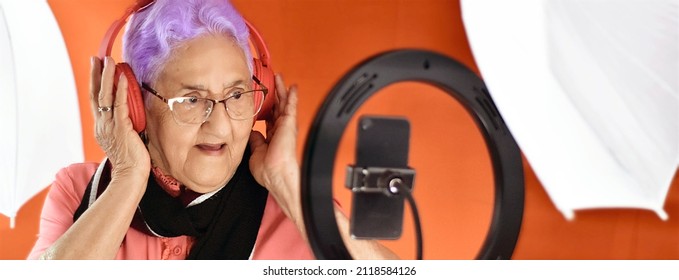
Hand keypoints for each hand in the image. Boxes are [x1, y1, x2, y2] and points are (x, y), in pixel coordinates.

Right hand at [89, 56, 149, 180]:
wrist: (131, 175)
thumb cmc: (131, 159)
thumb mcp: (124, 137)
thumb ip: (124, 124)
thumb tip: (131, 113)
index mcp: (101, 127)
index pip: (96, 101)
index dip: (95, 83)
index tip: (96, 68)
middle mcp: (102, 124)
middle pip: (96, 94)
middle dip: (96, 74)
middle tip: (96, 58)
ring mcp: (110, 126)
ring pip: (106, 96)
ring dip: (108, 77)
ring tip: (109, 61)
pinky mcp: (121, 128)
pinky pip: (120, 105)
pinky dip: (121, 90)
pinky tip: (123, 79)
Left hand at [249, 74, 300, 221]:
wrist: (275, 173)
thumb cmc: (268, 170)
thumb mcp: (255, 152)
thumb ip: (255, 140)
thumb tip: (252, 132)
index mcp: (272, 138)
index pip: (269, 119)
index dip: (266, 109)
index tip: (262, 100)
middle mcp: (280, 131)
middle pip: (277, 108)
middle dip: (275, 95)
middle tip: (273, 83)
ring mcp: (285, 126)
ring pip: (283, 104)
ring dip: (282, 91)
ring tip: (280, 79)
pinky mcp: (289, 123)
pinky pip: (291, 106)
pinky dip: (291, 96)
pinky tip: (291, 87)